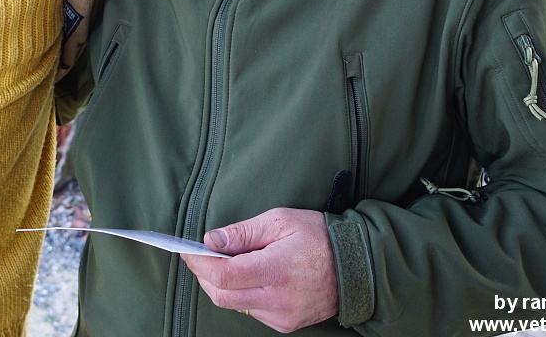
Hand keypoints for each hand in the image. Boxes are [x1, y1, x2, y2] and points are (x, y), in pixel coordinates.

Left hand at [180, 208, 337, 332]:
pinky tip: (249, 277)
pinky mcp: (286, 324)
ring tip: (225, 263)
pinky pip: (251, 311)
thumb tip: (211, 241)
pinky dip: (241, 294)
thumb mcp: (280, 221)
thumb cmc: (319, 237)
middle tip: (198, 256)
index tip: (188, 250)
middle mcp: (279, 299)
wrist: (358, 266)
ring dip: (221, 285)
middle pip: (222, 295)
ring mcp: (282, 316)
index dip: (199, 263)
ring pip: (234, 305)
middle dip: (203, 275)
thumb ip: (242, 232)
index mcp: (277, 270)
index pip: (224, 275)